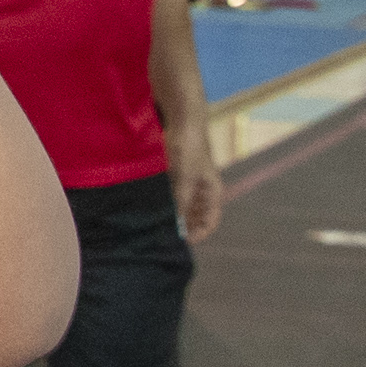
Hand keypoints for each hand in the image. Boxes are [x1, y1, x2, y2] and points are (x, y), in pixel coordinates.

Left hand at [169, 117, 223, 240]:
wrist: (182, 123)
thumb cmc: (190, 149)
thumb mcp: (185, 178)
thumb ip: (181, 201)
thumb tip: (176, 224)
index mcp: (212, 192)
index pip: (210, 221)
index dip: (199, 234)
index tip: (183, 243)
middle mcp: (202, 191)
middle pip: (196, 217)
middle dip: (184, 228)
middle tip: (166, 238)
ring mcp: (189, 184)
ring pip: (183, 208)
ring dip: (174, 217)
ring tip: (158, 227)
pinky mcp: (176, 176)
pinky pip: (172, 196)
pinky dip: (165, 204)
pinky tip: (153, 211)